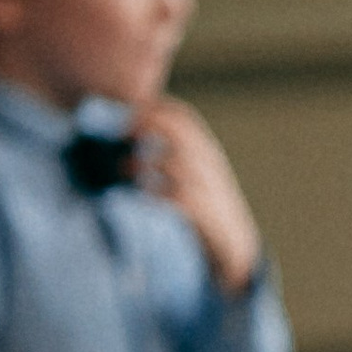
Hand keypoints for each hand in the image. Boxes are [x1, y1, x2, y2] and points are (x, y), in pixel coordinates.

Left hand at [137, 96, 260, 294]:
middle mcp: (210, 165)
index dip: (153, 107)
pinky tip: (138, 196)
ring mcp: (209, 189)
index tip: (124, 109)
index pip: (183, 116)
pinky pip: (177, 197)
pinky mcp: (204, 214)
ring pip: (176, 163)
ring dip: (143, 163)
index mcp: (206, 152)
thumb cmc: (203, 205)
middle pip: (179, 132)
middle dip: (146, 125)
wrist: (233, 244)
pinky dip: (153, 193)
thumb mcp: (193, 174)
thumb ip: (170, 153)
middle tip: (118, 132)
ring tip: (121, 169)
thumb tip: (126, 136)